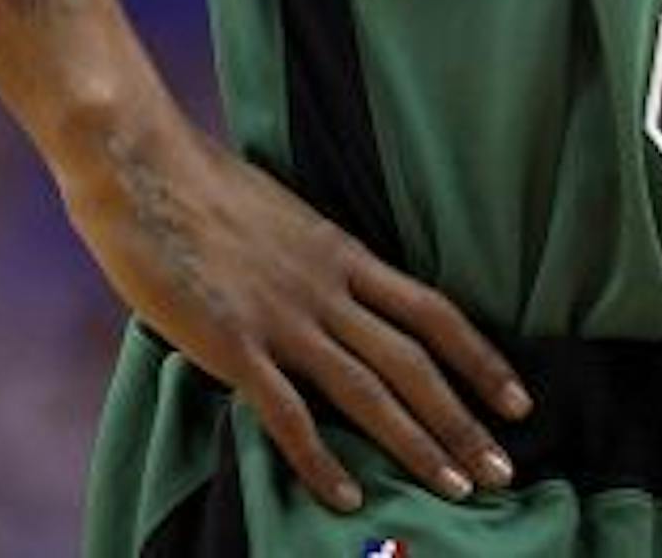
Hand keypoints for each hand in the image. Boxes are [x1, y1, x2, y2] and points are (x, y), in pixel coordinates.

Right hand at [59, 109, 531, 513]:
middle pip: (413, 360)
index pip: (432, 311)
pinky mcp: (232, 343)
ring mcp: (282, 316)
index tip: (518, 399)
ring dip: (416, 443)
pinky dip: (320, 460)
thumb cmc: (202, 183)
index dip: (480, 358)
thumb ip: (312, 258)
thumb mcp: (283, 215)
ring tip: (456, 488)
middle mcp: (326, 286)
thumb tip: (333, 290)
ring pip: (368, 390)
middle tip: (503, 471)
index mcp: (342, 251)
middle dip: (463, 419)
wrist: (143, 164)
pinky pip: (287, 413)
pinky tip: (346, 497)